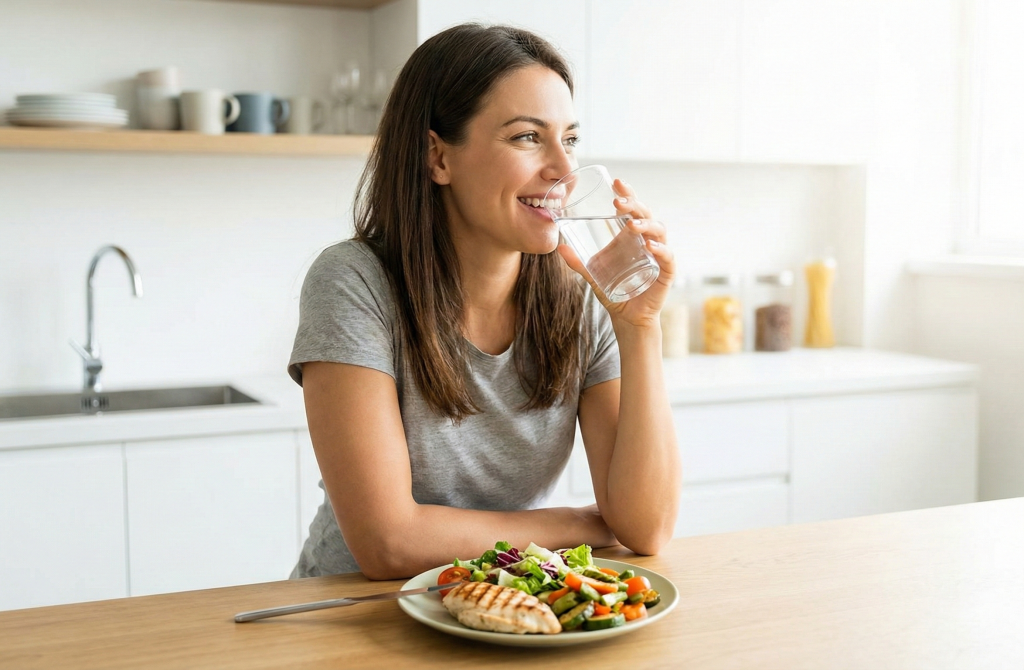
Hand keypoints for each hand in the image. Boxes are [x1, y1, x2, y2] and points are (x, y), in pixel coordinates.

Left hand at [557, 178, 674, 327]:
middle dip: (633, 205)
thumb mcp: (592, 274)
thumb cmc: (614, 291)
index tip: (616, 182)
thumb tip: (558, 247)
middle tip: (618, 201)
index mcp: (631, 236)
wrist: (627, 317)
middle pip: (645, 214)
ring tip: (631, 224)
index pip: (632, 208)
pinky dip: (661, 249)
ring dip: (646, 225)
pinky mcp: (666, 271)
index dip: (627, 194)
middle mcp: (647, 240)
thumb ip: (577, 262)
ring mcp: (659, 254)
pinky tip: (650, 246)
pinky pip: (667, 256)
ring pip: (659, 231)